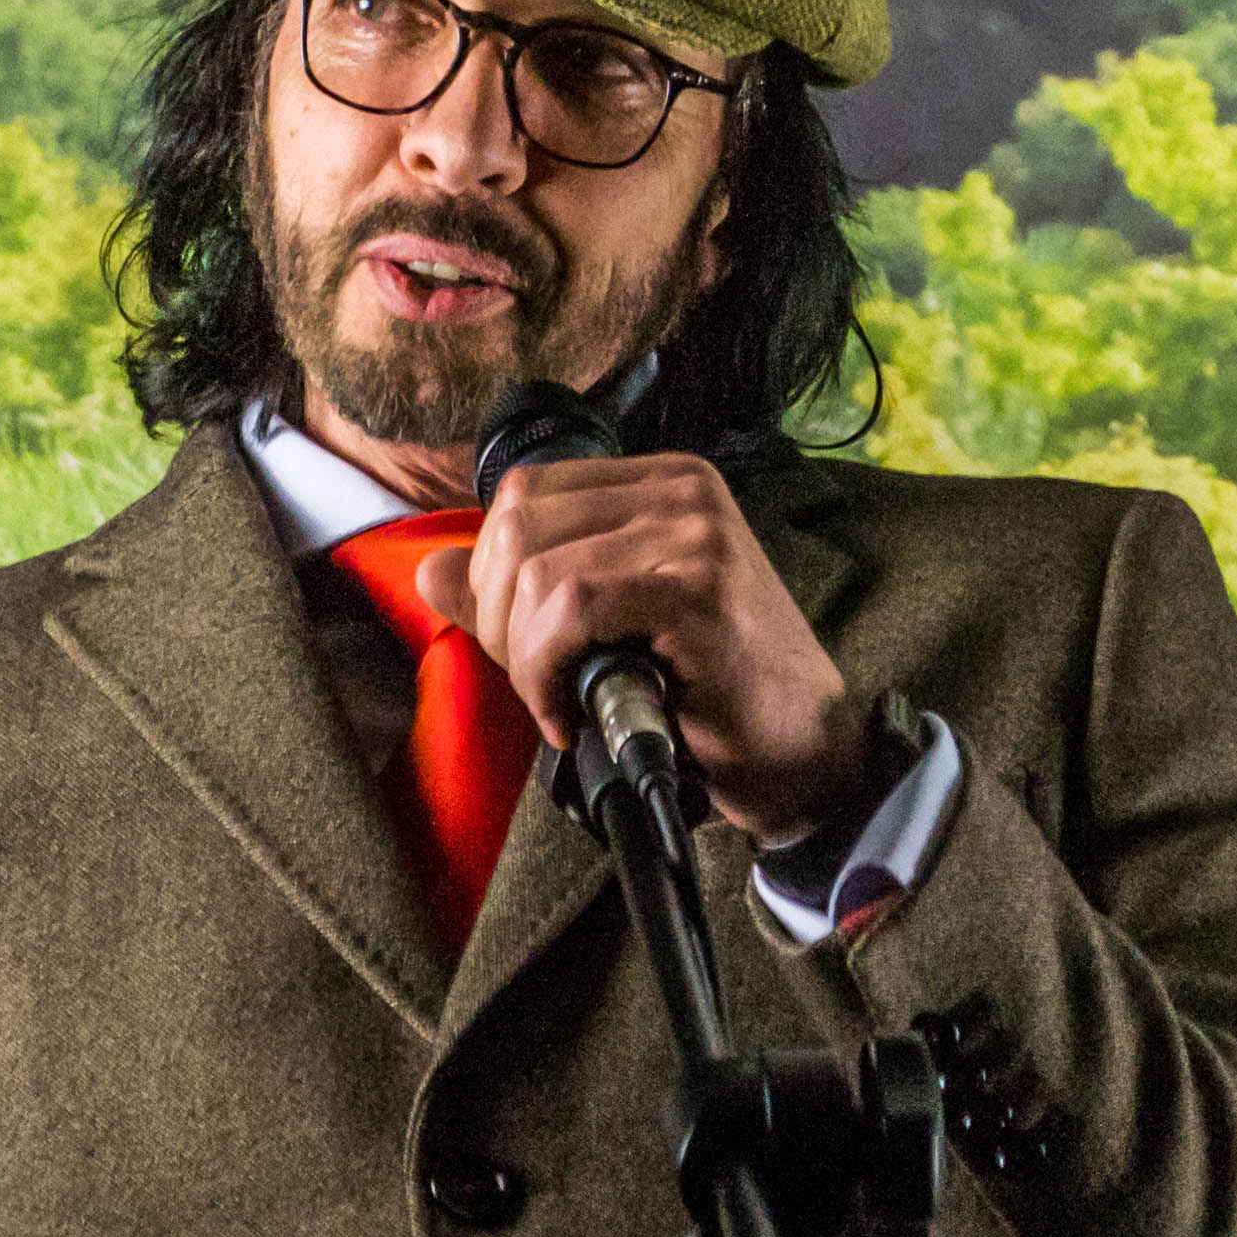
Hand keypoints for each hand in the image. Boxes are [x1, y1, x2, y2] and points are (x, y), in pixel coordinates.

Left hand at [411, 454, 868, 841]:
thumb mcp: (607, 629)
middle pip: (517, 525)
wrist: (804, 752)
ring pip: (538, 571)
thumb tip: (432, 573)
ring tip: (561, 702)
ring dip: (524, 656)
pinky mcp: (698, 587)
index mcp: (661, 483)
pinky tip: (570, 713)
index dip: (492, 575)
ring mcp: (695, 532)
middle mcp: (682, 491)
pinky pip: (572, 609)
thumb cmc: (712, 693)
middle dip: (499, 617)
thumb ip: (521, 596)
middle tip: (538, 682)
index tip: (520, 647)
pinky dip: (547, 669)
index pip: (523, 495)